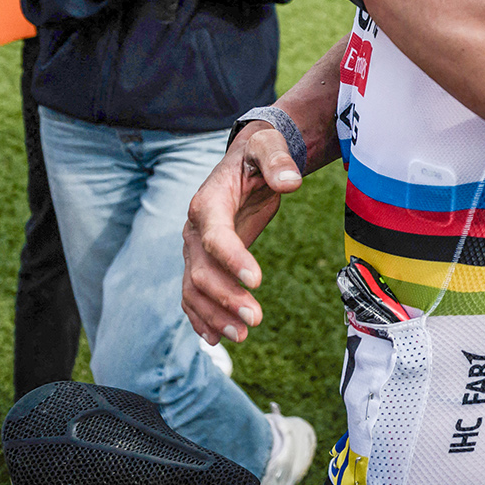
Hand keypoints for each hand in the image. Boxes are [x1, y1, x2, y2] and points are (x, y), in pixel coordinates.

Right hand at [181, 123, 302, 343]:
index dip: (232, 259)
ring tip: (243, 336)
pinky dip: (201, 318)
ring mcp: (196, 249)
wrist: (245, 160)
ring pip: (193, 289)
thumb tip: (290, 181)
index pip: (215, 236)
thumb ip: (278, 160)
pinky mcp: (204, 261)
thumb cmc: (259, 153)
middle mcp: (195, 229)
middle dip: (225, 298)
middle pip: (201, 271)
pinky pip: (194, 294)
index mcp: (209, 202)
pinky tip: (216, 339)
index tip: (257, 282)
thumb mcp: (269, 145)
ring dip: (214, 316)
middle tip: (255, 320)